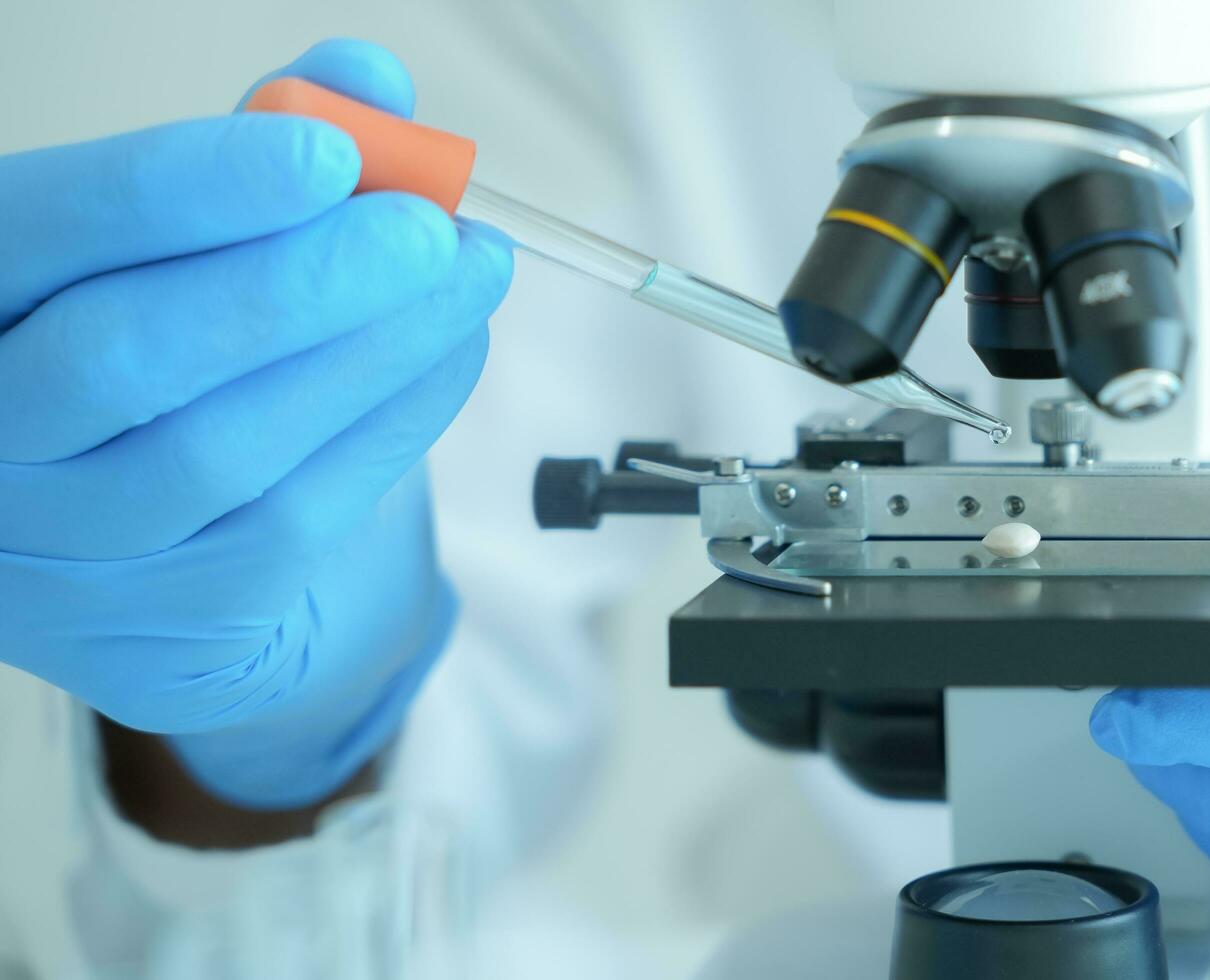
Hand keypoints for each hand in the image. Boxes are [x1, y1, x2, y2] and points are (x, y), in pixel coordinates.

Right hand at [0, 40, 510, 809]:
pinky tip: (449, 345)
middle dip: (296, 283)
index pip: (41, 231)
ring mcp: (61, 543)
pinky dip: (396, 416)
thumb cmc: (154, 340)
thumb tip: (373, 81)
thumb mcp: (179, 233)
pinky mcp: (166, 616)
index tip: (329, 152)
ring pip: (224, 446)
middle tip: (426, 229)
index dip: (184, 188)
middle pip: (125, 355)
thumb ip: (261, 147)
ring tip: (470, 269)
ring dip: (375, 348)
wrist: (135, 541)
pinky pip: (302, 512)